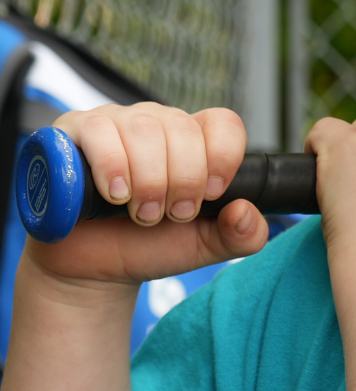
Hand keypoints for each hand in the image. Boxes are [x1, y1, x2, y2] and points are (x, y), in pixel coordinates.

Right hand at [24, 103, 268, 290]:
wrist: (94, 268)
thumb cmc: (150, 246)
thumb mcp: (205, 245)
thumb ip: (242, 235)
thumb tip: (246, 211)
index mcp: (195, 141)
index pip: (223, 123)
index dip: (223, 158)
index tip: (210, 195)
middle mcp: (157, 122)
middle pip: (183, 128)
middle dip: (182, 180)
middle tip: (168, 215)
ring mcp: (114, 122)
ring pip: (144, 129)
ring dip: (148, 180)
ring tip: (140, 212)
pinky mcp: (72, 131)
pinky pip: (98, 130)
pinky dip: (111, 165)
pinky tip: (115, 193)